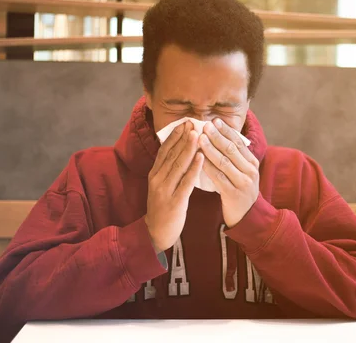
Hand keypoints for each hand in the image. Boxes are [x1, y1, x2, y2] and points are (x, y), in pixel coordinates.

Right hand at [145, 121, 203, 252]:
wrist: (156, 233)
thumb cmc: (163, 208)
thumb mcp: (162, 185)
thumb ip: (168, 170)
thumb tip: (179, 151)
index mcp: (154, 174)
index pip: (164, 150)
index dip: (174, 135)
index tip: (184, 123)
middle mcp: (157, 179)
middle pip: (171, 154)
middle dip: (183, 137)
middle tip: (193, 123)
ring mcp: (165, 190)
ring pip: (178, 165)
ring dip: (188, 148)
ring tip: (198, 135)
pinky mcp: (174, 201)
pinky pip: (186, 182)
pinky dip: (193, 168)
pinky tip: (201, 158)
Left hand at [199, 118, 259, 227]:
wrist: (248, 217)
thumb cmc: (240, 191)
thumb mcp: (243, 172)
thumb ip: (235, 157)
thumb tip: (220, 135)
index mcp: (252, 163)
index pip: (239, 142)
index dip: (226, 131)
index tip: (215, 120)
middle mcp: (250, 171)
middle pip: (231, 149)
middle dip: (217, 136)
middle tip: (204, 125)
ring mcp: (242, 183)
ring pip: (224, 162)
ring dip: (210, 149)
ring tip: (199, 138)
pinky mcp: (233, 194)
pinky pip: (218, 178)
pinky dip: (208, 167)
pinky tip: (198, 159)